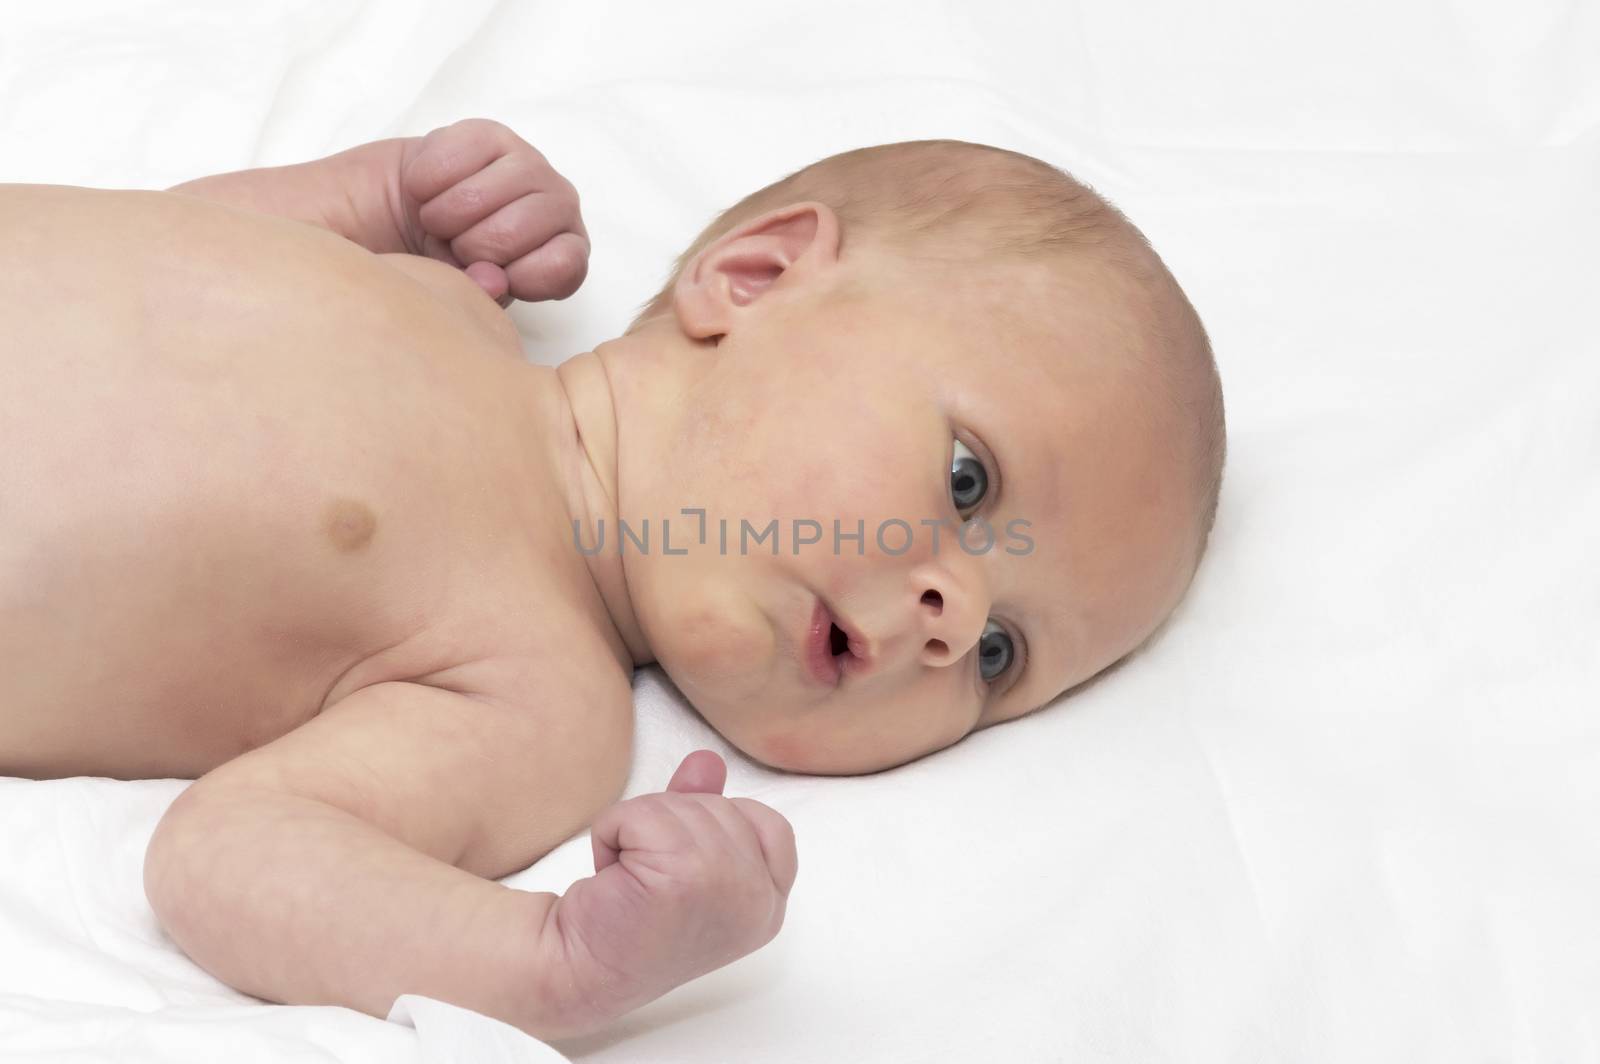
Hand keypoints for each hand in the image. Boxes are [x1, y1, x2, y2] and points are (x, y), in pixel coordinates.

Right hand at [397, 118, 589, 306]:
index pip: (562, 268)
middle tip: (457, 244)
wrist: (421, 210)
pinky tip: (431, 190)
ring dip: (441, 217)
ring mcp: (530, 163)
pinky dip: (424, 186)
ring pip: (477, 197)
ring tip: (441, 221)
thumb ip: (484, 294)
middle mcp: (561, 203)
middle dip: (468, 248)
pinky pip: (446, 163)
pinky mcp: (491, 133)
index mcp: (568, 250)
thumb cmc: (455, 257)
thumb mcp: (470, 291)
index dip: (517, 279)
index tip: (492, 275)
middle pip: (511, 233)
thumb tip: (493, 282)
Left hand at [545, 751, 798, 1030]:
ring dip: (637, 829)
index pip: (770, 826)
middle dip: (670, 826)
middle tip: (647, 876)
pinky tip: (609, 873)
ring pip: (676, 805)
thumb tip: (707, 761)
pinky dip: (612, 832)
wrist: (576, 972)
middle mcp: (758, 900)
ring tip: (629, 876)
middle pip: (719, 806)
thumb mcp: (683, 861)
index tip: (682, 864)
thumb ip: (704, 811)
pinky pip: (640, 813)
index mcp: (769, 906)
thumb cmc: (629, 922)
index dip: (721, 827)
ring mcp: (725, 885)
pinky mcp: (681, 877)